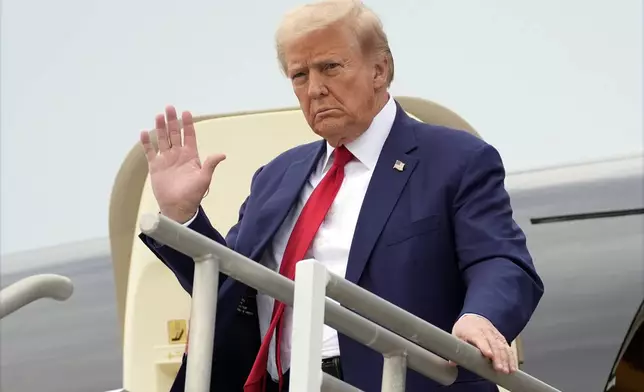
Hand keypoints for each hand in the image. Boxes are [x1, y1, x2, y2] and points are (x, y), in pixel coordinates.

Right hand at [140, 105, 225, 222]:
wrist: (178, 208)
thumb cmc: (193, 194)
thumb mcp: (204, 178)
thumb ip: (210, 164)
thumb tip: (222, 154)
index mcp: (190, 155)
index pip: (189, 135)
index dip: (187, 124)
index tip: (185, 112)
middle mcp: (178, 154)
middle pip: (174, 133)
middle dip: (172, 121)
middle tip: (169, 107)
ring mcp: (166, 159)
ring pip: (162, 139)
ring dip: (160, 128)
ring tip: (158, 116)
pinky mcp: (155, 166)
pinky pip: (150, 152)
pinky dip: (146, 143)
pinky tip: (144, 133)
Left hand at [449, 314, 516, 373]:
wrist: (473, 317)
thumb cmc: (464, 328)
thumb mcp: (456, 336)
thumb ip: (456, 349)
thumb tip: (452, 363)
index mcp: (473, 331)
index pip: (480, 339)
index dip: (485, 347)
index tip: (489, 355)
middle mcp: (486, 331)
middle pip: (494, 344)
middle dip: (498, 357)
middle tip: (500, 369)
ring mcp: (495, 334)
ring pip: (502, 346)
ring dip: (506, 359)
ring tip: (508, 371)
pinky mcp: (500, 338)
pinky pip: (507, 347)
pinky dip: (511, 357)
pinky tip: (512, 367)